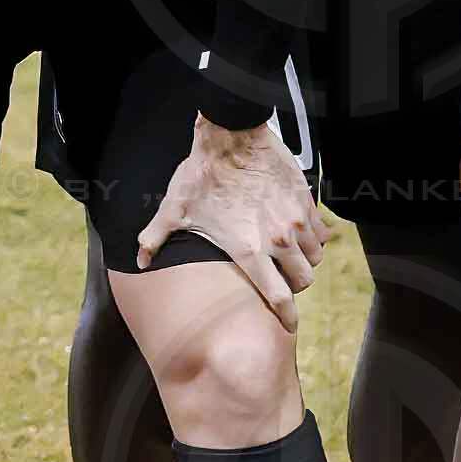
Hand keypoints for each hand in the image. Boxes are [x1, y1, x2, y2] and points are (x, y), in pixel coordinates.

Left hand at [130, 111, 326, 323]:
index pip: (278, 296)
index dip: (286, 316)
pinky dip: (314, 238)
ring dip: (305, 261)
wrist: (231, 136)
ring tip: (290, 256)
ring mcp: (295, 221)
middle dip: (295, 286)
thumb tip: (140, 261)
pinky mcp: (306, 202)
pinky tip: (299, 233)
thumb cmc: (202, 173)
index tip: (289, 325)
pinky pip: (321, 232)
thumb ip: (155, 238)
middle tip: (284, 281)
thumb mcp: (174, 210)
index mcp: (249, 250)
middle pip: (302, 280)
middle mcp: (278, 240)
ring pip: (314, 257)